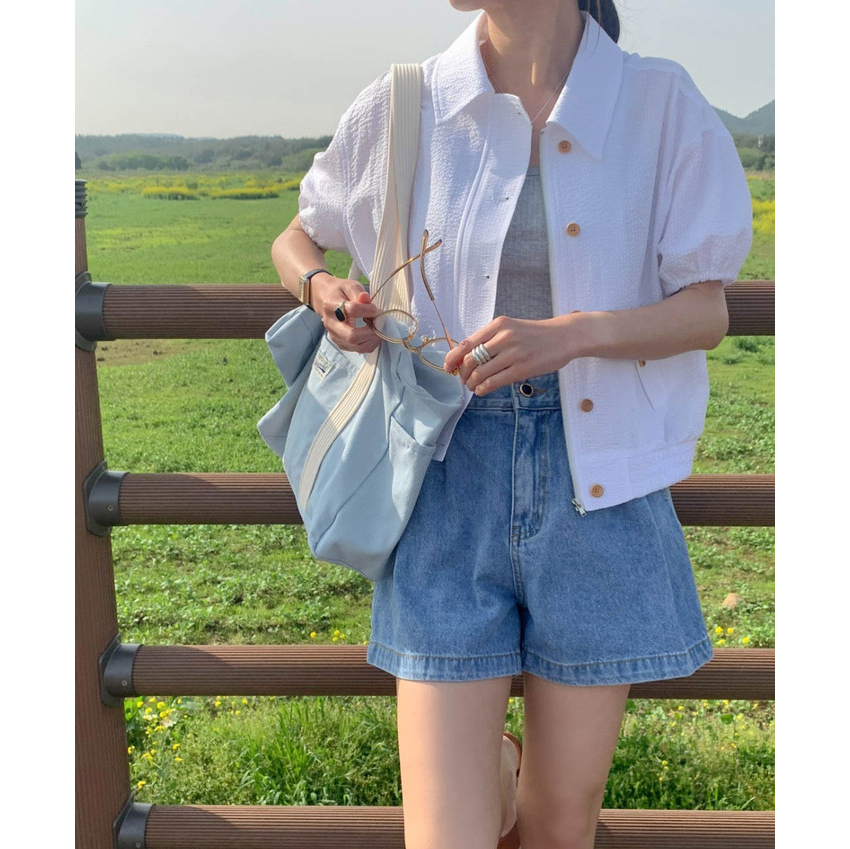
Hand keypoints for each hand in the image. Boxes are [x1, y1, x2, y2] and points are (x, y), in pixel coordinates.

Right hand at [311, 274, 382, 352]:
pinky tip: (373, 333)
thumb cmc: (341, 291)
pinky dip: (370, 343)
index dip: (368, 310)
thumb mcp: (349, 286)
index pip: (352, 311)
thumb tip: (366, 299)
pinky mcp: (341, 344)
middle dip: (371, 331)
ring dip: (372, 339)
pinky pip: (359, 349)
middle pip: (352, 336)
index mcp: (331, 306)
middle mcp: (331, 324)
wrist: (326, 299)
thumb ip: (358, 293)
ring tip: (378, 328)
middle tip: (379, 323)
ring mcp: (335, 336)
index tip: (375, 309)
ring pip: (357, 346)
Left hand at [443, 314, 585, 395]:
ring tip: (473, 386)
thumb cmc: (535, 334)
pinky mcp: (522, 369)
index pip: (467, 343)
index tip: (448, 367)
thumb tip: (466, 357)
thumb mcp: (511, 328)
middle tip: (463, 379)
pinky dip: (483, 388)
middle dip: (462, 373)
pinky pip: (494, 382)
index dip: (453, 358)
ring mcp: (513, 353)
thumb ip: (491, 339)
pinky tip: (482, 390)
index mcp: (498, 325)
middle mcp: (504, 337)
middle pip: (470, 360)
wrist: (564, 336)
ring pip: (480, 373)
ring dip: (472, 383)